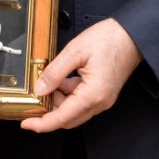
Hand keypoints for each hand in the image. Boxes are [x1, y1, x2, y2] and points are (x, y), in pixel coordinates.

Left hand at [21, 18, 141, 132]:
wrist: (132, 34)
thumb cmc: (109, 39)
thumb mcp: (75, 51)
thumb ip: (55, 72)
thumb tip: (40, 89)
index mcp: (93, 95)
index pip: (63, 118)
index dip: (42, 123)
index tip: (26, 123)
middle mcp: (100, 102)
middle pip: (68, 118)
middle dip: (49, 111)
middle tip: (33, 99)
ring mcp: (103, 99)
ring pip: (74, 110)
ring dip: (58, 101)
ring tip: (48, 81)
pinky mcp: (102, 93)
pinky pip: (81, 101)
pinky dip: (68, 94)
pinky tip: (60, 80)